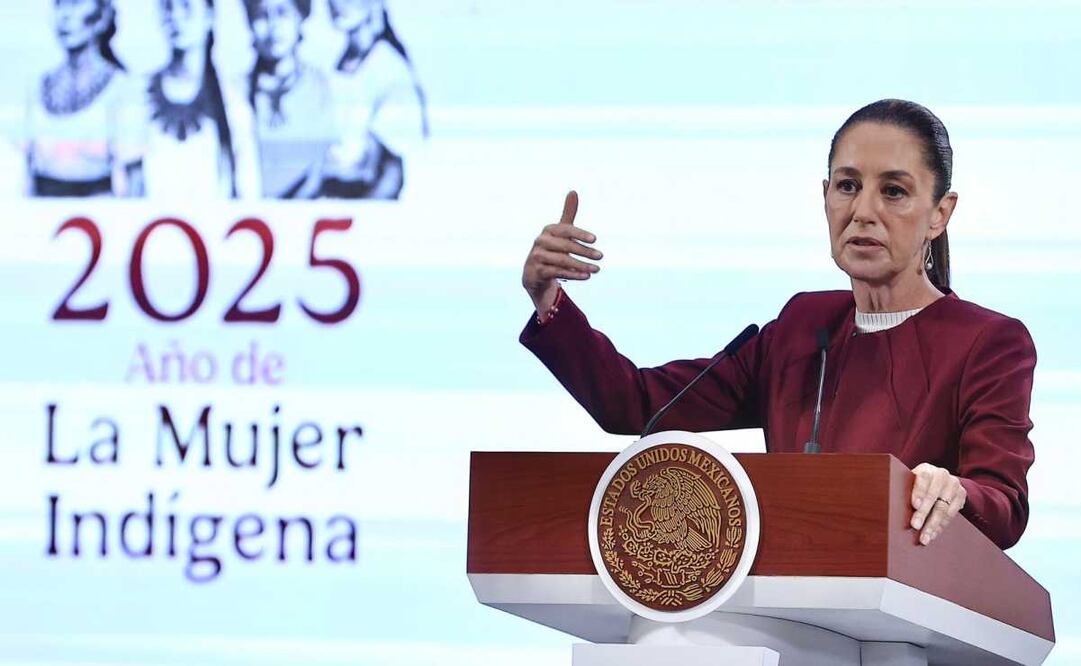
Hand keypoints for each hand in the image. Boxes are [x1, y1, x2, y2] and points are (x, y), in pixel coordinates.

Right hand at [522, 191, 602, 313]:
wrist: (534, 272)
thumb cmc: (552, 248)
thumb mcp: (560, 232)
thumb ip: (567, 213)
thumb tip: (573, 191)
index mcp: (548, 230)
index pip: (566, 230)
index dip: (580, 234)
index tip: (595, 239)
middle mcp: (541, 242)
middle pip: (565, 246)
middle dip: (584, 252)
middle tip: (600, 256)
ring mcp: (537, 257)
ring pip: (562, 261)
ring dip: (581, 265)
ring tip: (596, 269)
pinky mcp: (536, 271)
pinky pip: (557, 273)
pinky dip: (572, 275)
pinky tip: (586, 276)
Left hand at [909, 463, 966, 545]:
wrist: (938, 481)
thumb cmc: (916, 485)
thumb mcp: (909, 482)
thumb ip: (902, 488)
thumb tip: (885, 500)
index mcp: (926, 469)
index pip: (923, 478)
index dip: (919, 492)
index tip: (914, 505)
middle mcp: (942, 474)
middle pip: (933, 496)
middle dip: (924, 513)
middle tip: (915, 526)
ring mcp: (954, 484)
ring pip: (943, 508)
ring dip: (933, 525)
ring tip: (924, 538)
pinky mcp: (961, 495)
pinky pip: (951, 514)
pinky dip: (941, 526)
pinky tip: (933, 534)